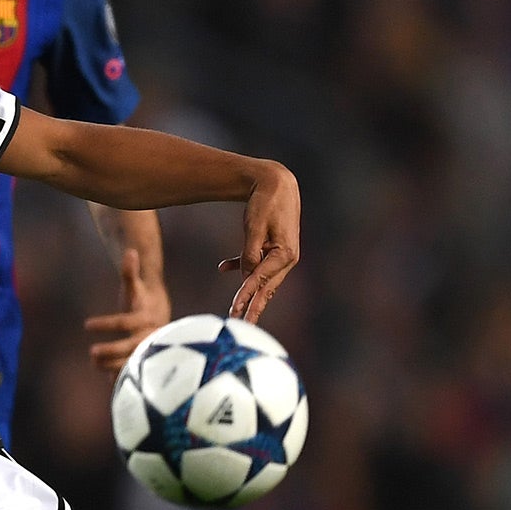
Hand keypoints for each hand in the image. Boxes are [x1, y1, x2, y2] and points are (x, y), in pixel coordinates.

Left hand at [84, 247, 171, 377]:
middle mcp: (150, 336)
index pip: (125, 322)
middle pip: (131, 347)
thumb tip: (130, 251)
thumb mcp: (135, 287)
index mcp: (146, 318)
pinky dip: (123, 378)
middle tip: (91, 353)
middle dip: (111, 351)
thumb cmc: (141, 299)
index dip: (106, 324)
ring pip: (132, 362)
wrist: (158, 314)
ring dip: (113, 366)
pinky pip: (135, 372)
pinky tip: (109, 382)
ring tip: (93, 362)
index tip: (86, 324)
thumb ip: (130, 272)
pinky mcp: (145, 360)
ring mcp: (148, 350)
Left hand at [221, 163, 300, 320]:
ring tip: (236, 313)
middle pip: (266, 287)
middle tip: (242, 326)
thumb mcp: (255, 227)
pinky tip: (223, 267)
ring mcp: (282, 255)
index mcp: (285, 253)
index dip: (246, 296)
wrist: (276, 182)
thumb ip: (250, 252)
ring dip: (248, 293)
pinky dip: (242, 266)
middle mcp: (287, 258)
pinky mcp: (274, 249)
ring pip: (262, 279)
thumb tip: (246, 275)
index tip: (235, 312)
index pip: (260, 280)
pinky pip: (258, 265)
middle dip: (253, 307)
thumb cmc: (266, 202)